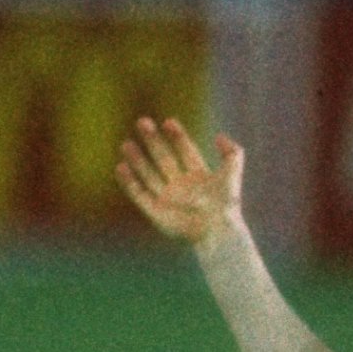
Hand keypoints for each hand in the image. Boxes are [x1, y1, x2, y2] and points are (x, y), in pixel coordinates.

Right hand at [117, 117, 242, 248]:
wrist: (215, 230)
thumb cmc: (225, 205)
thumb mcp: (232, 174)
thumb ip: (232, 153)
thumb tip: (219, 136)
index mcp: (199, 177)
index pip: (186, 150)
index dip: (177, 136)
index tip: (168, 121)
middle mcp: (182, 185)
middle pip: (163, 158)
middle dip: (153, 141)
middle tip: (142, 122)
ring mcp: (167, 198)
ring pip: (148, 174)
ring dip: (137, 159)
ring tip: (126, 143)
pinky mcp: (156, 211)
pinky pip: (139, 194)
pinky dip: (128, 182)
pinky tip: (120, 167)